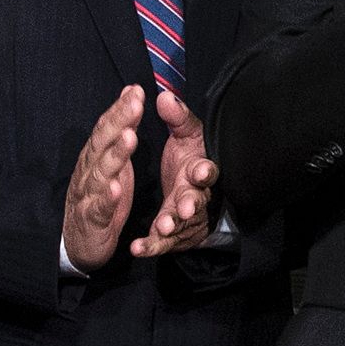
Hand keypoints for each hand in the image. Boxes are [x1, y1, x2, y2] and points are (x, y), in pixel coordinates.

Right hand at [61, 86, 147, 271]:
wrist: (76, 243)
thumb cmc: (98, 198)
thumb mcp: (111, 163)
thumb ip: (120, 131)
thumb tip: (130, 96)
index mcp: (95, 157)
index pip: (107, 128)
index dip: (121, 109)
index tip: (137, 90)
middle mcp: (89, 172)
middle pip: (103, 143)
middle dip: (119, 122)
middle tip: (136, 104)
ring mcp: (88, 195)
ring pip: (102, 172)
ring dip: (116, 155)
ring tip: (130, 138)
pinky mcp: (92, 221)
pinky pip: (100, 208)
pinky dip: (107, 198)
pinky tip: (116, 188)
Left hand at [133, 85, 219, 255]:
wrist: (192, 196)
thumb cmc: (190, 161)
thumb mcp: (187, 136)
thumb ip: (178, 118)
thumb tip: (165, 96)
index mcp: (200, 170)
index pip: (207, 170)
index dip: (205, 171)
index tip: (200, 170)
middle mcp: (196, 196)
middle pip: (196, 200)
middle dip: (190, 203)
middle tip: (183, 208)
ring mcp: (185, 219)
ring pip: (179, 225)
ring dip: (171, 226)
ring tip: (161, 227)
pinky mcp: (173, 236)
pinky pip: (161, 244)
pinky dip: (151, 246)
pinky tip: (137, 249)